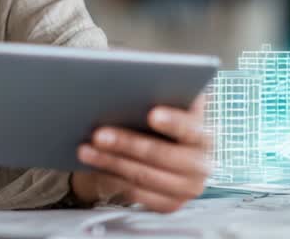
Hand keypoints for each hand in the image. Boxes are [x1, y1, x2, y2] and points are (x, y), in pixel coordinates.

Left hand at [71, 95, 210, 212]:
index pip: (191, 128)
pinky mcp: (170, 204)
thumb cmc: (158, 119)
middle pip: (162, 155)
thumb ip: (155, 96)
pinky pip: (138, 195)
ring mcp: (187, 187)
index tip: (152, 114)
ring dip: (111, 162)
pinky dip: (113, 179)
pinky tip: (96, 167)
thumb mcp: (163, 104)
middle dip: (127, 144)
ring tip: (86, 149)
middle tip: (98, 134)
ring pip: (144, 177)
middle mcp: (202, 163)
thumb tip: (123, 85)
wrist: (162, 150)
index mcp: (203, 133)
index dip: (173, 122)